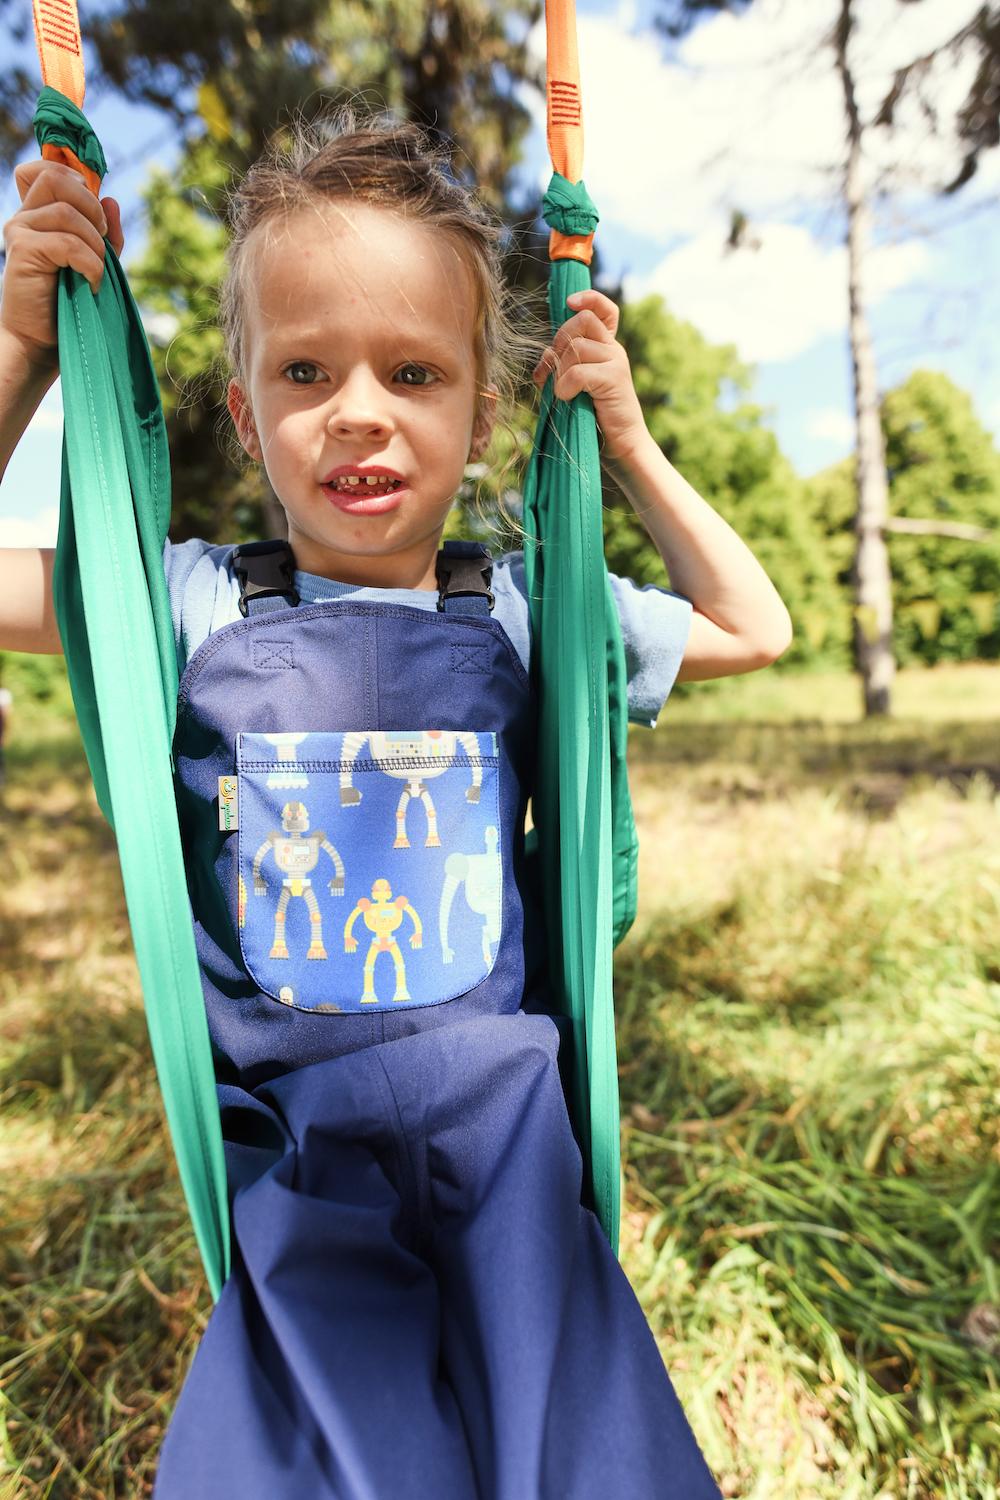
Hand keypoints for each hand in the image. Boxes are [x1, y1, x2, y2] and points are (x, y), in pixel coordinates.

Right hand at [1, 160, 124, 366]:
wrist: (41, 342)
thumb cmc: (68, 305)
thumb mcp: (94, 263)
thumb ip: (105, 233)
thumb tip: (112, 199)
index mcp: (38, 214)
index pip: (46, 169)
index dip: (74, 177)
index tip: (96, 211)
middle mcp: (25, 217)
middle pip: (58, 178)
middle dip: (92, 208)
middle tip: (101, 242)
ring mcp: (20, 231)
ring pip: (67, 211)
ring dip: (94, 243)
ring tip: (95, 272)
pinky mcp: (23, 251)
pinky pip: (68, 243)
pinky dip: (90, 264)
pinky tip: (91, 285)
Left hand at [531, 288, 645, 462]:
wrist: (621, 445)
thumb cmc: (594, 417)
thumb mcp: (575, 385)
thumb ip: (562, 365)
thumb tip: (545, 355)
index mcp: (606, 347)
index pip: (603, 309)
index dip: (588, 298)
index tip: (570, 302)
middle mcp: (614, 349)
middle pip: (582, 320)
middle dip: (560, 340)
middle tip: (556, 367)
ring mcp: (616, 362)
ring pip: (576, 347)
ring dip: (560, 370)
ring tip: (564, 391)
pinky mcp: (614, 379)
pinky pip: (577, 372)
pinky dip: (565, 387)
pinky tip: (568, 399)